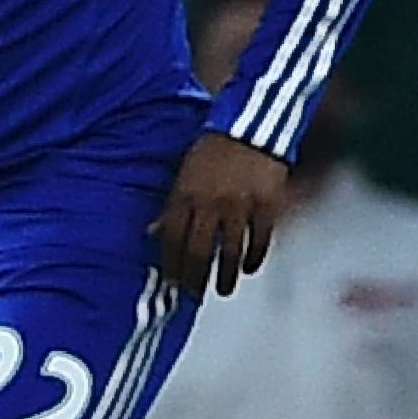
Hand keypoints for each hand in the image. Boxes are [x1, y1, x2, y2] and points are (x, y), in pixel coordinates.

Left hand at [151, 131, 289, 298]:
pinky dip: (254, 259)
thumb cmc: (212, 149)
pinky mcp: (266, 206)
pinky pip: (259, 242)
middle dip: (195, 278)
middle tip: (195, 293)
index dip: (171, 264)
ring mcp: (239, 206)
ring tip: (224, 289)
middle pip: (198, 253)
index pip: (172, 239)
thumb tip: (151, 232)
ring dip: (226, 277)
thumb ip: (171, 203)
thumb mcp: (184, 171)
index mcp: (185, 193)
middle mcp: (210, 203)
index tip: (172, 280)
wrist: (252, 125)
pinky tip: (249, 267)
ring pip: (230, 253)